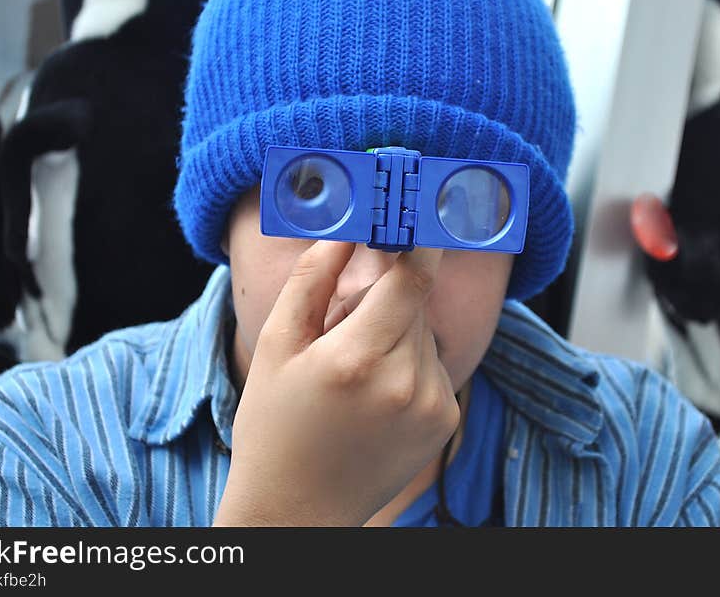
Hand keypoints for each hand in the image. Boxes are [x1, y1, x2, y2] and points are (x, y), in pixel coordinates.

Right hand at [213, 241, 458, 526]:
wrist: (297, 508)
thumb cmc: (275, 424)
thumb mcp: (276, 346)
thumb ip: (312, 279)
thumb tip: (344, 229)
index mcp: (356, 359)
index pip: (413, 278)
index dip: (419, 239)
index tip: (419, 211)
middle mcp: (405, 383)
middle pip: (414, 303)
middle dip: (384, 299)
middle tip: (344, 329)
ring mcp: (432, 406)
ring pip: (424, 332)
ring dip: (396, 332)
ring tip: (354, 373)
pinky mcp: (445, 421)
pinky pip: (432, 364)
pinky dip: (408, 362)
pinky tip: (373, 394)